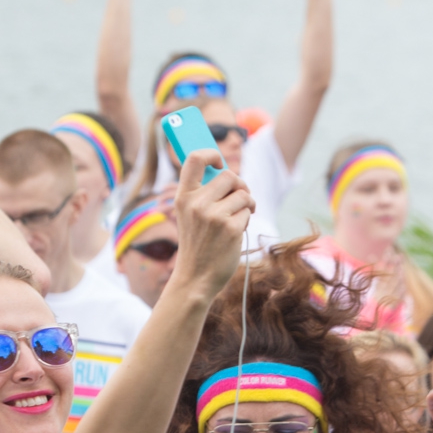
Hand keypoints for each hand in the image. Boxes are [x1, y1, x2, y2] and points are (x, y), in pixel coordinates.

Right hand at [169, 151, 253, 300]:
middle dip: (240, 186)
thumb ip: (202, 194)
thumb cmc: (196, 245)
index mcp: (184, 197)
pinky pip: (248, 211)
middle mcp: (197, 203)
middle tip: (241, 196)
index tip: (219, 162)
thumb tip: (225, 172)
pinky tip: (236, 232)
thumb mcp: (189, 216)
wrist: (195, 279)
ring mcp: (214, 216)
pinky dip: (246, 219)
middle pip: (229, 176)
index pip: (195, 159)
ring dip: (247, 204)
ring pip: (243, 194)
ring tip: (238, 217)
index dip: (211, 153)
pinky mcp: (230, 228)